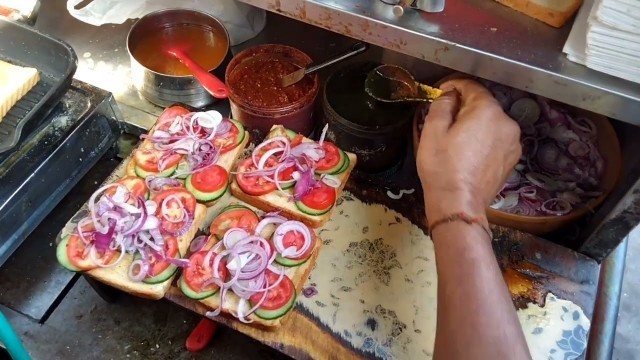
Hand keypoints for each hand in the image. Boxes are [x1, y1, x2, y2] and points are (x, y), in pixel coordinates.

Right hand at [416, 79, 520, 225]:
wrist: (459, 204)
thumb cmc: (442, 167)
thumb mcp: (433, 131)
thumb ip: (441, 105)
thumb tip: (449, 95)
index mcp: (487, 110)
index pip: (472, 86)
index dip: (454, 85)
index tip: (441, 91)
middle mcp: (506, 122)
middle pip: (484, 105)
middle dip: (465, 106)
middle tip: (445, 118)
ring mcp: (513, 142)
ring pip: (491, 123)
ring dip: (476, 124)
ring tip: (457, 138)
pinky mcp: (512, 159)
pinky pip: (496, 140)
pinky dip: (484, 139)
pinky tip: (469, 152)